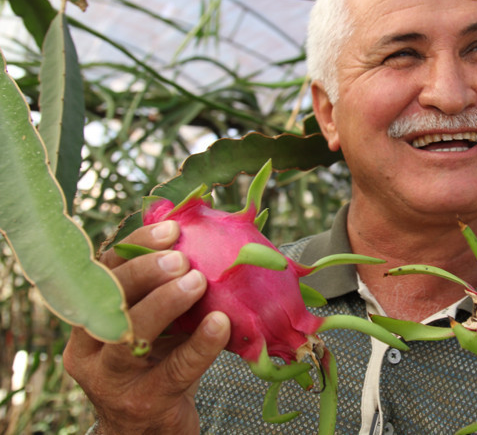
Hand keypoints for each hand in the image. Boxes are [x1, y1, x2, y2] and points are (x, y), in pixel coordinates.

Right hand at [63, 221, 230, 433]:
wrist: (151, 430)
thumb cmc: (157, 364)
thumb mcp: (154, 324)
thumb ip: (165, 290)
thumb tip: (203, 237)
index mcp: (89, 318)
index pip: (104, 272)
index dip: (135, 247)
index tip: (171, 229)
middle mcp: (89, 348)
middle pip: (108, 300)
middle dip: (144, 272)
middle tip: (182, 258)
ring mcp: (112, 380)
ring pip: (128, 335)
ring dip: (165, 303)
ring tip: (198, 282)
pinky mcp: (144, 403)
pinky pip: (174, 369)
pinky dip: (200, 344)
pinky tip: (221, 324)